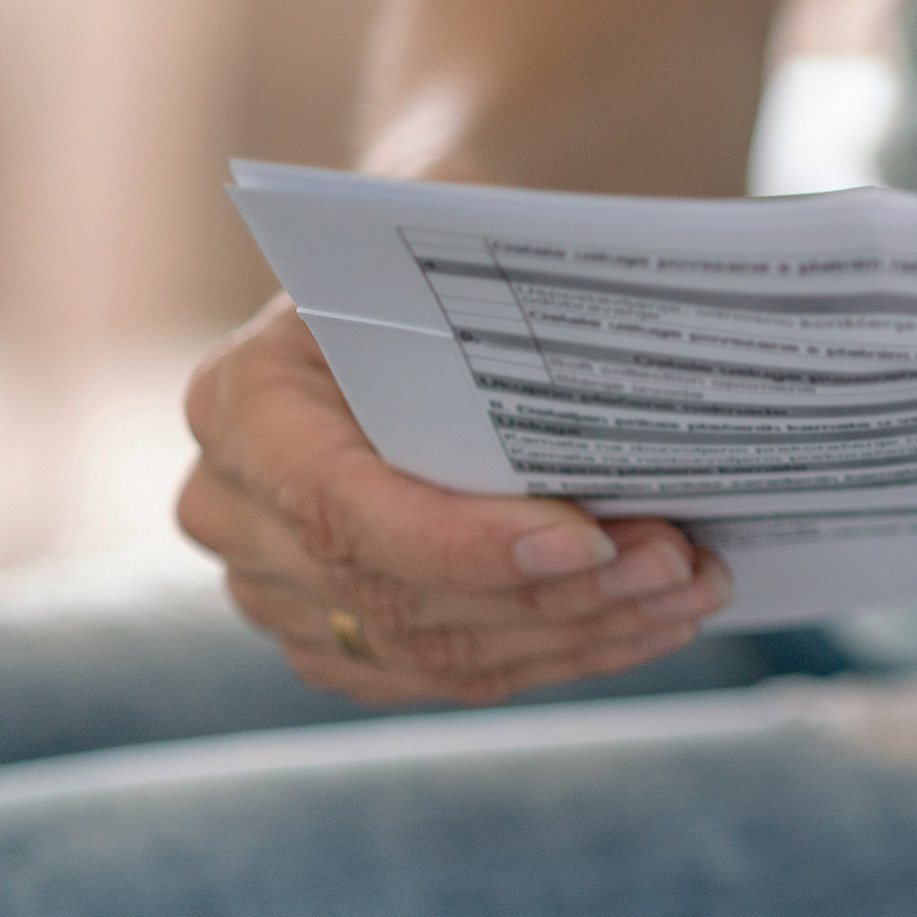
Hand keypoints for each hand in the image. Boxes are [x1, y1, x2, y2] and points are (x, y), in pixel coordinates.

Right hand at [177, 298, 731, 705]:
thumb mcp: (451, 241)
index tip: (589, 540)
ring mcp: (273, 589)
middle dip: (556, 592)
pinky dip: (560, 653)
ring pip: (433, 652)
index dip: (463, 544)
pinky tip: (647, 625)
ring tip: (686, 591)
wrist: (409, 295)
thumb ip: (498, 311)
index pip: (339, 506)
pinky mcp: (335, 641)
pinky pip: (450, 675)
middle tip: (678, 563)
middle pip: (396, 596)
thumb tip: (633, 368)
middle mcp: (231, 507)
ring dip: (578, 631)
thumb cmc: (436, 261)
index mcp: (240, 400)